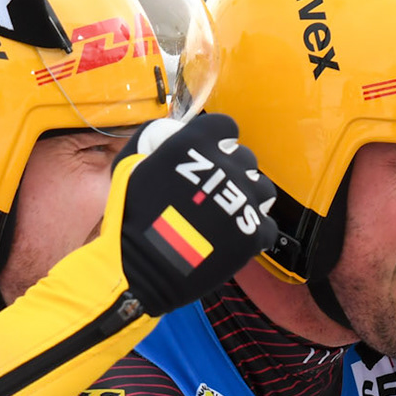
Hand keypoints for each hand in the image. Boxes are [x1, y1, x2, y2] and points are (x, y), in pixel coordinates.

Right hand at [111, 113, 277, 316]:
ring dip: (247, 198)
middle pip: (245, 158)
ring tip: (227, 215)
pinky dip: (252, 231)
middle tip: (211, 193)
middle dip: (231, 171)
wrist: (141, 268)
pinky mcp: (254, 233)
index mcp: (196, 144)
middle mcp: (227, 165)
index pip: (225, 127)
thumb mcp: (130, 165)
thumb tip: (171, 134)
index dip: (217, 141)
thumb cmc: (129, 217)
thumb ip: (155, 141)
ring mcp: (244, 200)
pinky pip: (266, 225)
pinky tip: (232, 238)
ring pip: (262, 190)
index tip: (208, 157)